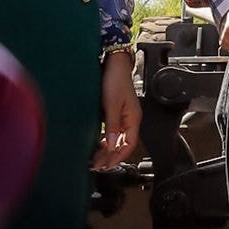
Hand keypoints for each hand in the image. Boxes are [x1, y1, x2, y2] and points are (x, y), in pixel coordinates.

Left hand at [92, 49, 141, 169]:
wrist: (113, 63)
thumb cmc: (115, 80)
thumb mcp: (111, 105)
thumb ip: (111, 127)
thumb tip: (110, 146)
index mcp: (133, 119)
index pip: (129, 145)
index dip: (118, 157)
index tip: (106, 165)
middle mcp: (130, 120)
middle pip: (123, 144)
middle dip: (111, 157)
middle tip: (97, 165)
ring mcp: (123, 116)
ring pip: (117, 139)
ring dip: (107, 150)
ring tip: (95, 158)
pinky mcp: (115, 112)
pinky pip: (112, 132)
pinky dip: (105, 140)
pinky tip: (98, 144)